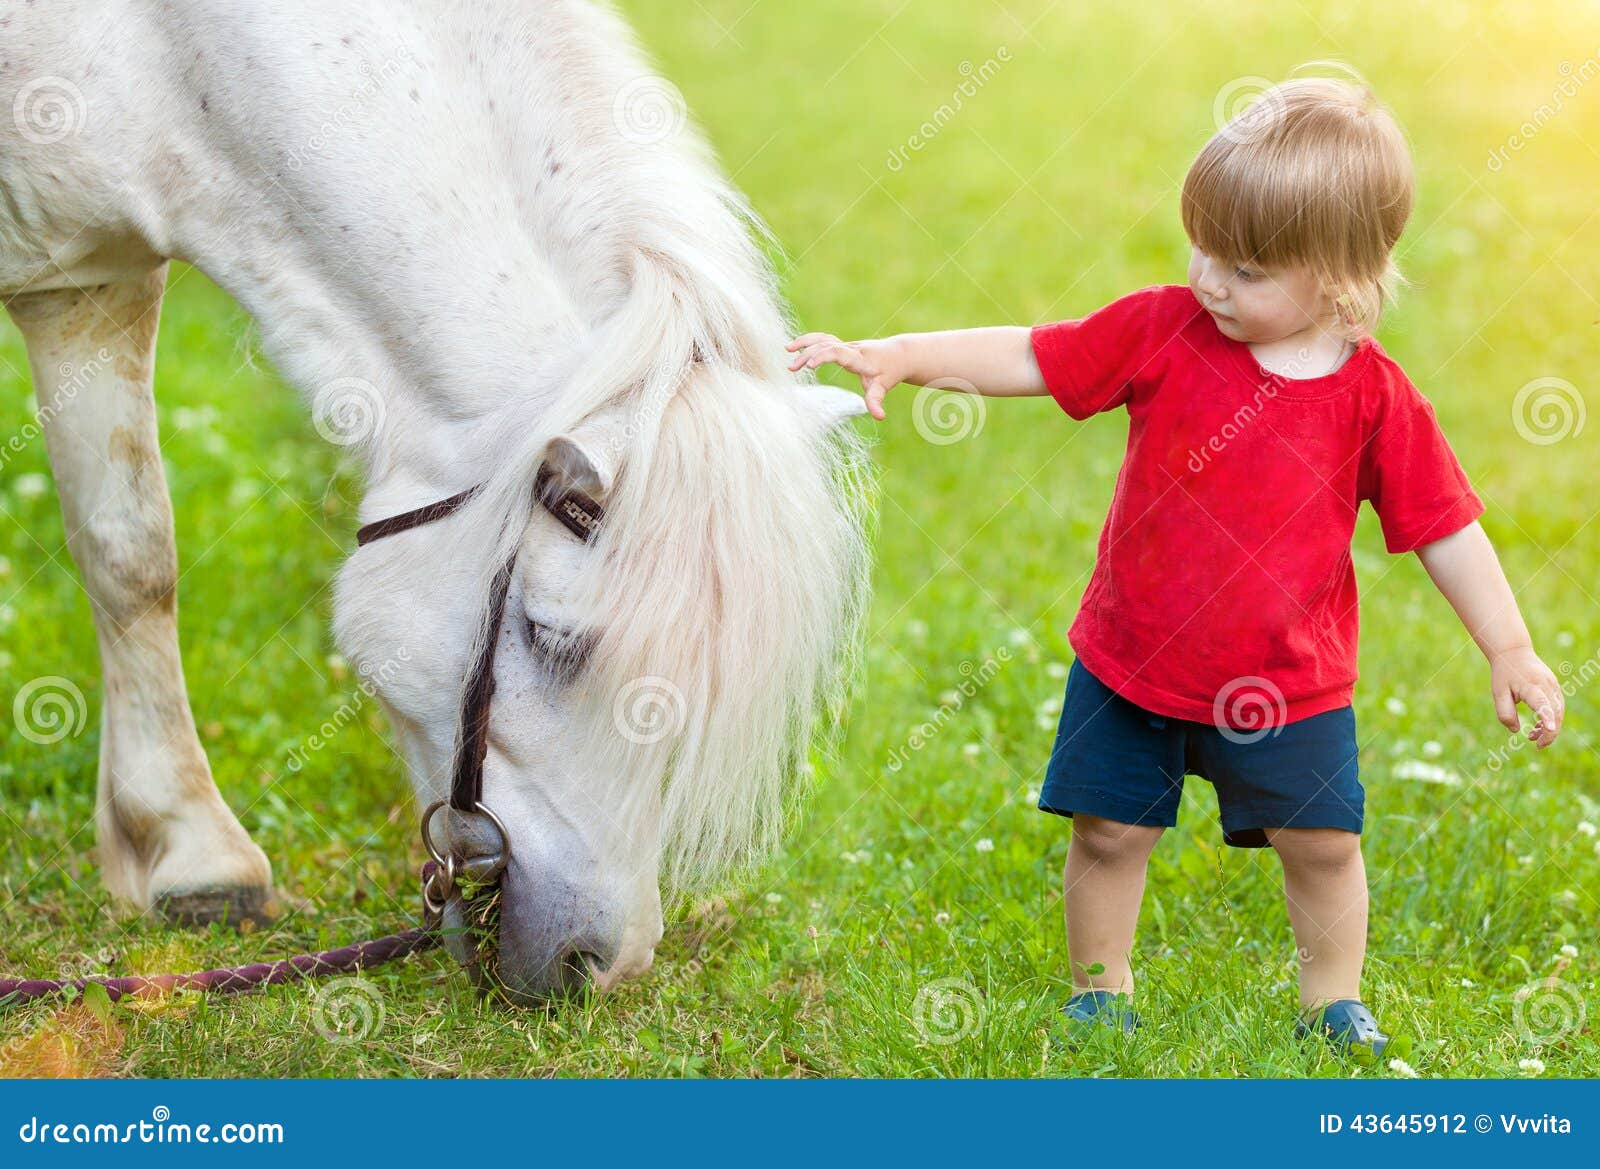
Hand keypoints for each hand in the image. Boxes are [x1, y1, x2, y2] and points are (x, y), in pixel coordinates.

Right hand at [785, 333, 905, 419]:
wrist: (898, 354)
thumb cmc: (890, 371)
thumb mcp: (884, 386)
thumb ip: (877, 401)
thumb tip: (880, 417)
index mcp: (858, 358)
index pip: (837, 351)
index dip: (822, 356)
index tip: (808, 365)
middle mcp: (850, 348)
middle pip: (825, 345)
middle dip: (807, 354)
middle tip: (792, 369)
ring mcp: (846, 345)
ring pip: (823, 338)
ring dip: (805, 342)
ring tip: (788, 349)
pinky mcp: (843, 346)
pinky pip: (824, 340)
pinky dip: (810, 341)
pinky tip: (797, 348)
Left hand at [1489, 645, 1563, 747]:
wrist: (1513, 652)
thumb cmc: (1504, 673)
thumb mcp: (1498, 692)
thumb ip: (1505, 713)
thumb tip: (1516, 731)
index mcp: (1531, 686)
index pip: (1542, 704)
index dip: (1547, 717)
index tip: (1550, 729)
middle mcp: (1546, 686)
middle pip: (1555, 713)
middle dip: (1549, 732)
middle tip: (1537, 745)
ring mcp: (1553, 686)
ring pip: (1559, 711)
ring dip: (1549, 727)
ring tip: (1533, 736)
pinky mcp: (1554, 687)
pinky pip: (1557, 707)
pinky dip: (1550, 718)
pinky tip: (1538, 727)